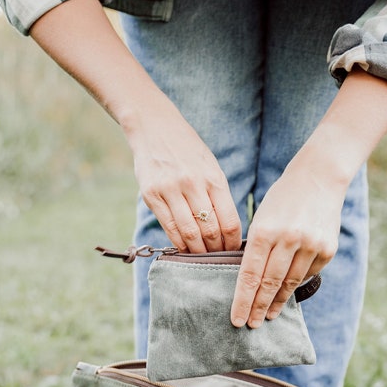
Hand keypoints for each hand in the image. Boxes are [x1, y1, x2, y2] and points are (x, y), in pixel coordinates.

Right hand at [127, 91, 241, 252]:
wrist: (154, 126)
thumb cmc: (188, 150)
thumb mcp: (210, 167)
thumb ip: (218, 195)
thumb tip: (228, 230)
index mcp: (214, 178)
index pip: (229, 221)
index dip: (233, 243)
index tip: (234, 252)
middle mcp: (193, 185)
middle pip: (211, 231)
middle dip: (216, 250)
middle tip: (218, 259)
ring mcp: (171, 190)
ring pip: (190, 233)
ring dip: (198, 251)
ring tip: (202, 258)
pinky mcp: (152, 195)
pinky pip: (169, 227)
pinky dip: (179, 243)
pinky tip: (184, 248)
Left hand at [230, 148, 344, 327]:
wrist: (319, 177)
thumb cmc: (282, 199)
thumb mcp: (262, 218)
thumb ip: (257, 249)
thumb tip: (250, 283)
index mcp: (265, 231)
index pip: (249, 275)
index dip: (242, 301)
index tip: (237, 319)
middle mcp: (288, 240)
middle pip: (269, 284)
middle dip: (258, 307)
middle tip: (251, 325)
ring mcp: (311, 245)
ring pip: (290, 283)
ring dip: (277, 302)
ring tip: (268, 315)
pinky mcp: (327, 249)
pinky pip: (308, 273)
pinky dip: (296, 283)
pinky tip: (287, 292)